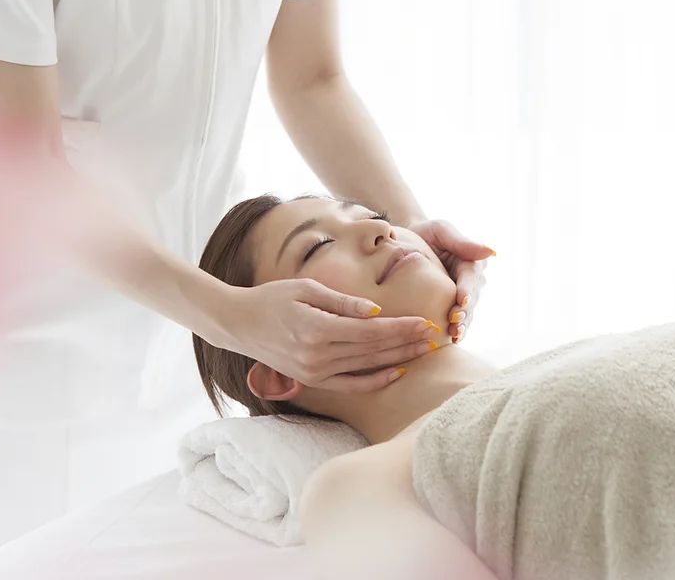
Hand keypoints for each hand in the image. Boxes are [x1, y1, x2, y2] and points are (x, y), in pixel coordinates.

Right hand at [219, 278, 440, 392]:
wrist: (239, 324)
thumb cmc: (272, 298)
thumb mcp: (305, 289)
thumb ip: (342, 302)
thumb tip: (376, 311)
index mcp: (317, 329)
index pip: (370, 331)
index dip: (400, 328)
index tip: (424, 322)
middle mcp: (317, 356)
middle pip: (374, 350)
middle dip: (407, 342)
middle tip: (435, 335)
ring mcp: (314, 372)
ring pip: (366, 367)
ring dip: (398, 358)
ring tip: (424, 350)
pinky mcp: (312, 380)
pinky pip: (350, 385)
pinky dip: (375, 380)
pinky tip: (396, 372)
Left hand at [405, 219, 493, 342]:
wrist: (407, 245)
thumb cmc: (425, 233)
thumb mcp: (441, 230)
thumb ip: (462, 241)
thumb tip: (491, 251)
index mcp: (471, 262)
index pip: (471, 277)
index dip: (467, 290)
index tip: (461, 301)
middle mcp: (471, 281)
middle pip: (471, 298)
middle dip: (464, 312)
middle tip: (454, 322)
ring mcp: (462, 295)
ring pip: (466, 312)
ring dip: (462, 324)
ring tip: (454, 335)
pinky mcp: (451, 306)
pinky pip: (457, 319)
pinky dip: (455, 330)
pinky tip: (450, 341)